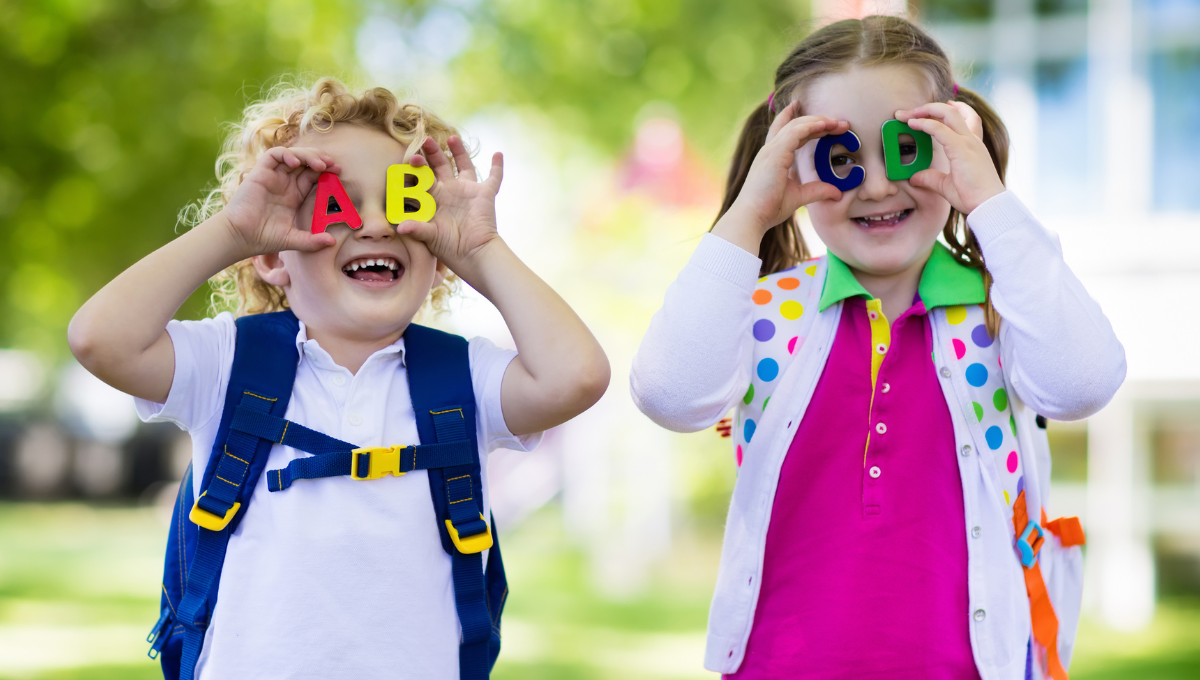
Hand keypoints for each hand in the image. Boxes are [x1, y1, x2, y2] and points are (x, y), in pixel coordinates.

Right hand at [218, 146, 339, 256]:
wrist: (240, 237)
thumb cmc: (263, 238)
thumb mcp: (294, 240)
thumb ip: (313, 241)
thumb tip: (333, 242)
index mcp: (294, 195)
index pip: (314, 176)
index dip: (327, 172)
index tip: (339, 173)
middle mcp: (285, 183)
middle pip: (306, 162)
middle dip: (322, 159)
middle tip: (334, 165)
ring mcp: (273, 176)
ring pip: (293, 155)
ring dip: (308, 155)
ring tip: (320, 164)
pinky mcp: (260, 172)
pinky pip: (274, 155)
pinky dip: (287, 154)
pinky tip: (296, 163)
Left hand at [395, 136, 503, 275]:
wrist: (475, 255)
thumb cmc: (450, 249)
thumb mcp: (431, 237)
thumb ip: (418, 229)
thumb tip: (401, 227)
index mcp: (434, 199)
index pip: (423, 179)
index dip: (417, 169)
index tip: (411, 159)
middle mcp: (450, 192)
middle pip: (440, 166)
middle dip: (433, 154)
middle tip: (425, 141)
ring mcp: (468, 191)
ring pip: (463, 165)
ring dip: (458, 151)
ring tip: (451, 137)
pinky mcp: (485, 194)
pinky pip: (494, 178)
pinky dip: (497, 167)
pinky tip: (497, 153)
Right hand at [725, 102, 848, 231]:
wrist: (752, 216)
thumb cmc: (769, 208)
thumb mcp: (799, 196)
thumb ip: (817, 190)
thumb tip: (837, 193)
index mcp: (772, 158)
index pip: (787, 132)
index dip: (804, 123)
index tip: (821, 119)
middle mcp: (770, 150)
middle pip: (795, 126)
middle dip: (817, 121)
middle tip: (838, 122)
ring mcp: (771, 150)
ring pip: (796, 125)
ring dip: (818, 121)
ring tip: (837, 123)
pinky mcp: (775, 153)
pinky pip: (796, 132)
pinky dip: (811, 126)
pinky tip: (826, 125)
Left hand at [896, 102, 1005, 214]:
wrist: (988, 205)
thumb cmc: (973, 196)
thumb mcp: (946, 185)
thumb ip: (931, 178)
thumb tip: (914, 178)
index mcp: (972, 146)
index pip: (965, 118)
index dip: (951, 109)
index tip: (933, 110)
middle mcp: (971, 140)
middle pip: (953, 112)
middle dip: (930, 108)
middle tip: (911, 112)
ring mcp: (968, 142)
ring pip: (947, 114)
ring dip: (925, 110)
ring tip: (907, 114)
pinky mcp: (961, 148)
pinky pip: (940, 129)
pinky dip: (925, 124)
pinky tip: (913, 124)